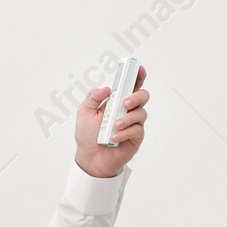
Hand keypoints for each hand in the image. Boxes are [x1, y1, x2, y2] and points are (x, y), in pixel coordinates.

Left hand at [73, 64, 148, 178]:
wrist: (90, 158)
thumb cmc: (88, 135)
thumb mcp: (84, 112)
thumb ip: (93, 97)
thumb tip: (106, 88)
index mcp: (116, 101)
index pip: (130, 86)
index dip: (137, 76)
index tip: (139, 69)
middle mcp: (127, 110)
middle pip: (142, 96)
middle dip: (135, 96)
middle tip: (124, 103)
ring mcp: (133, 123)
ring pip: (141, 113)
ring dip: (127, 118)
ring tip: (114, 126)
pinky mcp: (136, 137)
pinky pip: (137, 130)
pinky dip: (124, 132)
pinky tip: (114, 137)